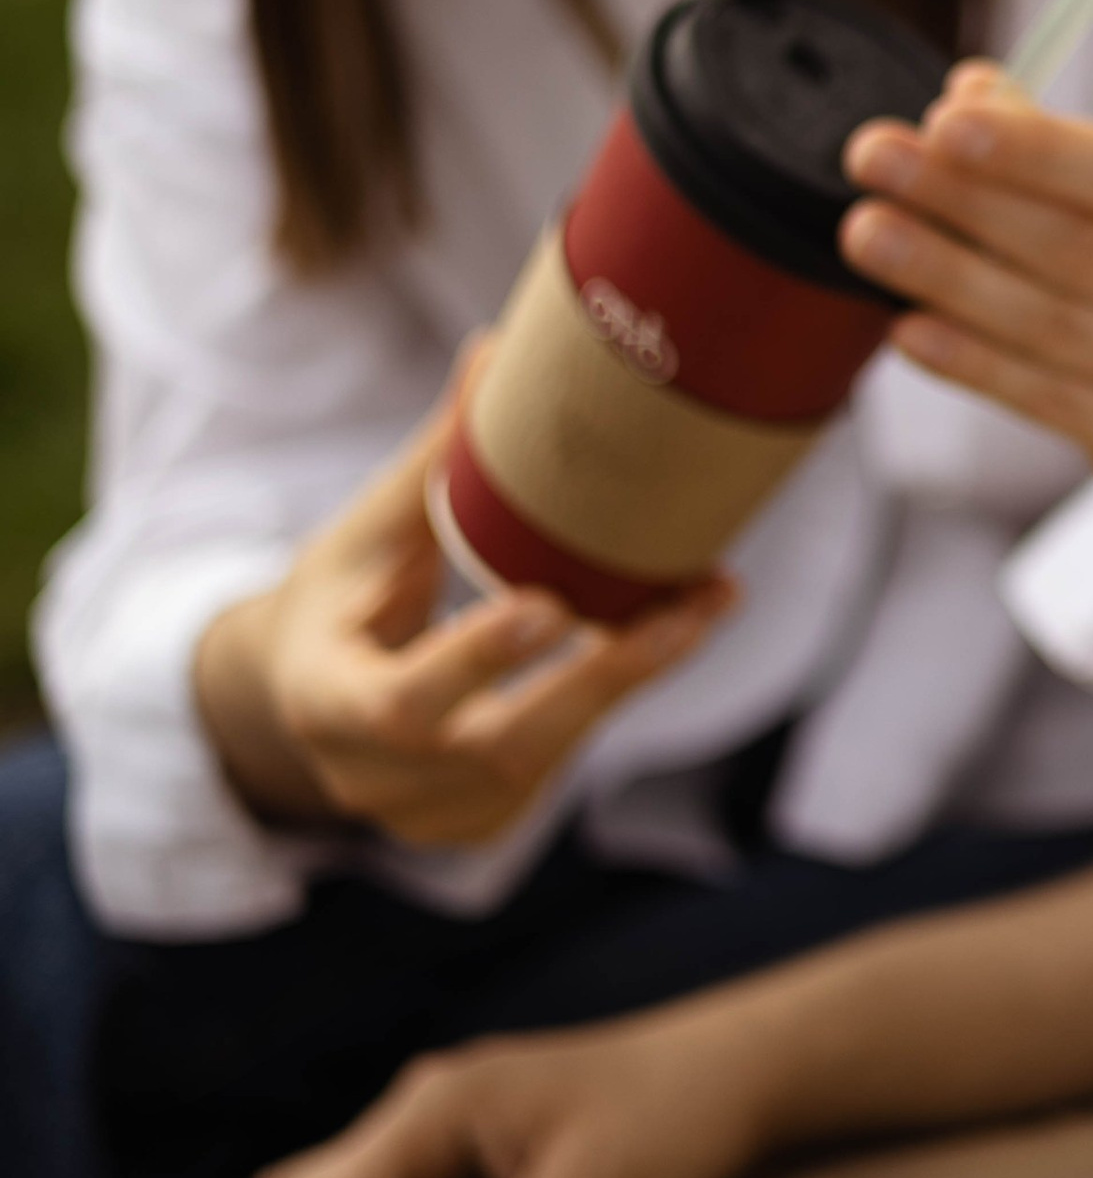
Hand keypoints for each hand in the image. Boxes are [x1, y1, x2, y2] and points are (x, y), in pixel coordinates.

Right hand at [194, 375, 729, 845]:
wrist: (301, 699)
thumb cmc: (336, 601)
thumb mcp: (364, 535)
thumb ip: (434, 463)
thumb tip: (494, 353)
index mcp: (326, 701)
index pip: (400, 701)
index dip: (476, 661)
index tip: (548, 603)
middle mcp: (373, 778)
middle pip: (496, 749)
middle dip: (600, 680)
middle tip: (687, 608)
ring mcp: (430, 816)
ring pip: (545, 759)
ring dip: (631, 678)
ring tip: (707, 600)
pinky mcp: (482, 825)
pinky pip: (560, 767)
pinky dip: (614, 699)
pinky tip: (671, 633)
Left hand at [842, 63, 1092, 640]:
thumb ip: (1055, 139)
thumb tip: (968, 98)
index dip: (1041, 152)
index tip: (942, 121)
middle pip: (1089, 253)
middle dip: (969, 202)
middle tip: (875, 162)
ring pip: (1058, 328)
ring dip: (948, 277)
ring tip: (869, 235)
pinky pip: (1049, 400)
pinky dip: (970, 362)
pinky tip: (907, 326)